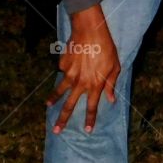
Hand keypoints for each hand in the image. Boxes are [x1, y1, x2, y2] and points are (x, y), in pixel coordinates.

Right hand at [47, 5, 120, 133]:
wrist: (89, 31)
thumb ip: (111, 84)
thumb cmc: (106, 48)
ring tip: (48, 106)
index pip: (92, 107)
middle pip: (69, 105)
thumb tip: (111, 99)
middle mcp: (80, 83)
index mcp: (95, 85)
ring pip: (59, 91)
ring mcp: (69, 74)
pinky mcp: (62, 64)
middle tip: (56, 130)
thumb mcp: (115, 66)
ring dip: (53, 100)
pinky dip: (66, 71)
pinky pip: (63, 71)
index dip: (89, 119)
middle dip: (62, 119)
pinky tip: (72, 62)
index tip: (87, 130)